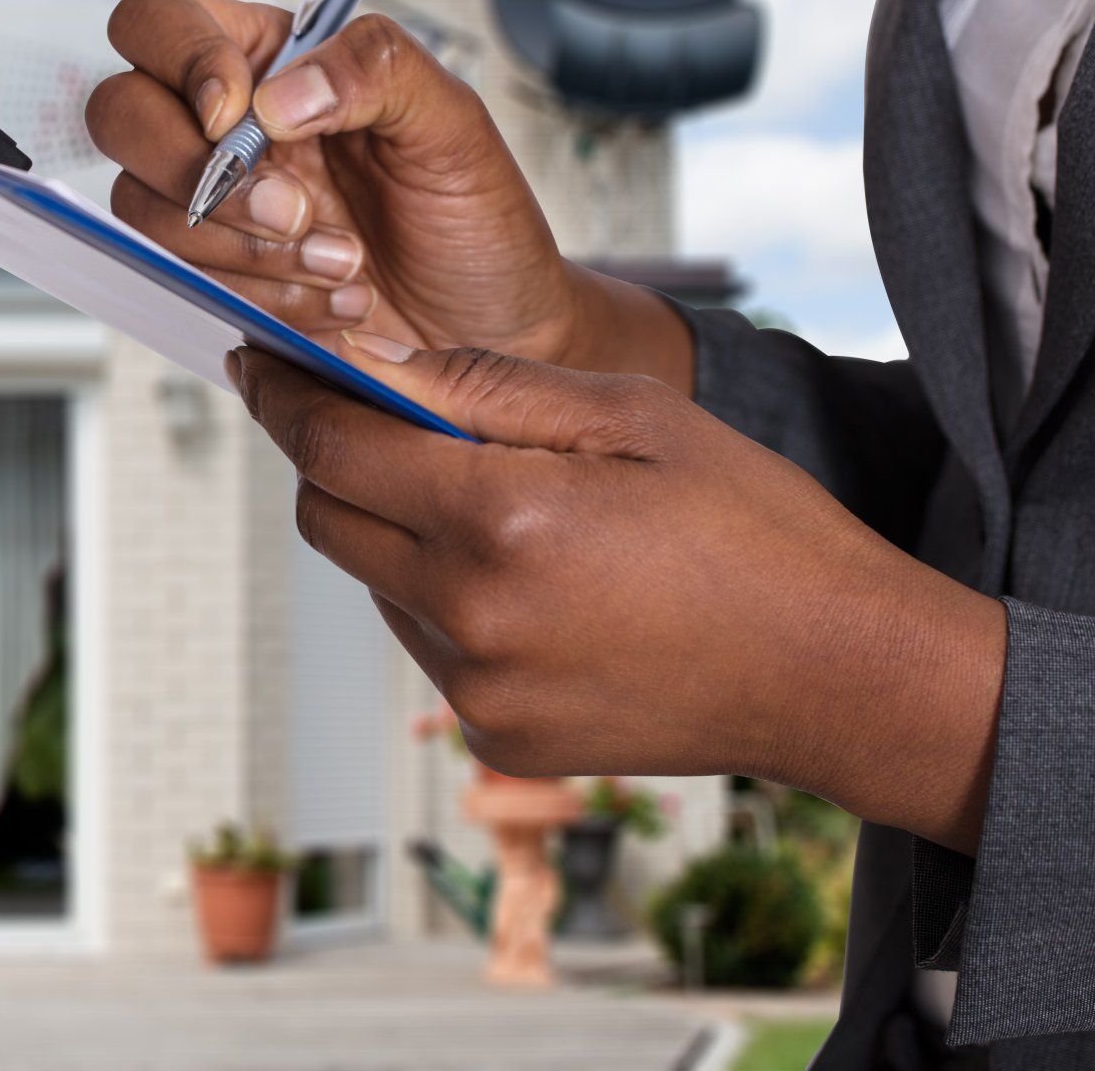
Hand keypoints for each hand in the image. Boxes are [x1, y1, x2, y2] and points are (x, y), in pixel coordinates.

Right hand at [86, 0, 689, 385]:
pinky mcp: (217, 280)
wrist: (491, 327)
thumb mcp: (451, 120)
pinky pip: (184, 282)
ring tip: (342, 263)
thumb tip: (277, 94)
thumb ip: (374, 68)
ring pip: (143, 209)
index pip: (162, 23)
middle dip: (192, 169)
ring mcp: (212, 209)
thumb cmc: (473, 216)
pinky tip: (331, 300)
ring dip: (240, 247)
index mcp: (271, 59)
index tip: (239, 114)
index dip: (179, 60)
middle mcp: (225, 129)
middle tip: (290, 210)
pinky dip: (259, 296)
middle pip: (119, 114)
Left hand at [228, 334, 1008, 853]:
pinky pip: (428, 646)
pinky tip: (533, 581)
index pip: (333, 446)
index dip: (285, 397)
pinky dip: (445, 602)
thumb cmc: (751, 525)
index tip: (258, 364)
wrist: (836, 671)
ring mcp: (479, 687)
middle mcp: (470, 613)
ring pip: (375, 584)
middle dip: (334, 460)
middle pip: (329, 519)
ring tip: (500, 508)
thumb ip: (488, 386)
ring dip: (399, 535)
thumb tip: (377, 360)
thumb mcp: (632, 413)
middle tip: (372, 418)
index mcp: (501, 517)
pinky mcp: (498, 735)